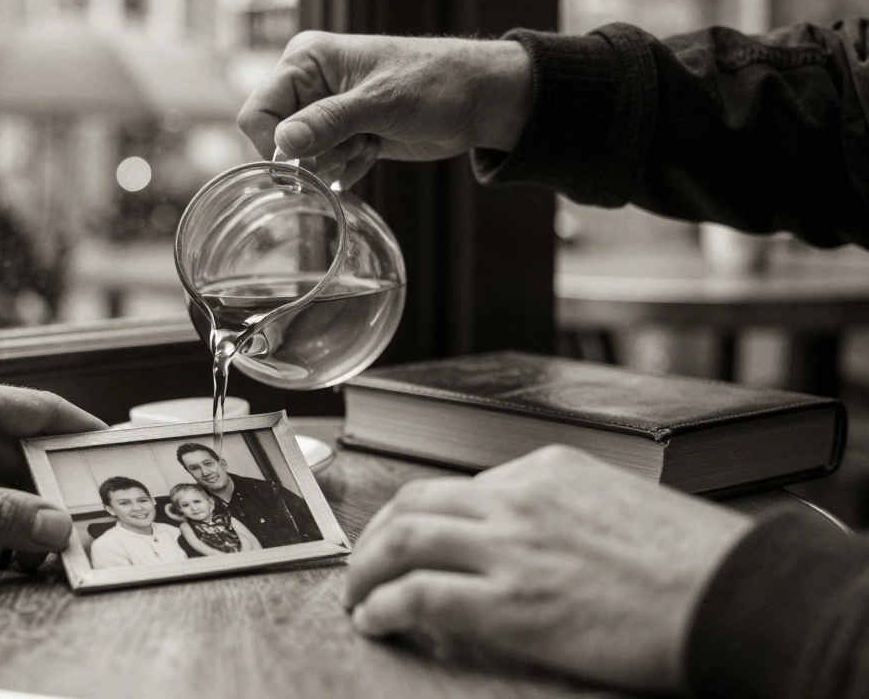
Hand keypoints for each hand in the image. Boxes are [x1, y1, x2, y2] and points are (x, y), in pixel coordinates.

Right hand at [238, 31, 532, 186]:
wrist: (477, 100)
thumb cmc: (434, 84)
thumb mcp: (378, 104)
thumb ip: (327, 123)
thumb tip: (282, 145)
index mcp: (306, 60)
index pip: (259, 112)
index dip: (276, 143)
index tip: (306, 160)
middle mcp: (310, 83)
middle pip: (278, 139)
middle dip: (313, 154)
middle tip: (352, 144)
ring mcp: (326, 110)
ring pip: (303, 157)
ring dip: (335, 161)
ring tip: (369, 142)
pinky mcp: (344, 133)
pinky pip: (325, 165)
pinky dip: (348, 167)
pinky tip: (374, 150)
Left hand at [345, 445, 753, 692]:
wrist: (733, 595)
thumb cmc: (694, 559)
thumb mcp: (620, 505)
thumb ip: (564, 510)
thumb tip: (530, 539)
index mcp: (548, 469)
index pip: (461, 486)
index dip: (424, 517)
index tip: (412, 539)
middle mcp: (518, 498)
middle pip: (414, 504)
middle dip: (378, 535)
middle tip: (365, 563)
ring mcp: (509, 548)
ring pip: (403, 542)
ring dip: (366, 570)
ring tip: (357, 595)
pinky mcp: (508, 604)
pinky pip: (418, 596)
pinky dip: (383, 607)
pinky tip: (374, 620)